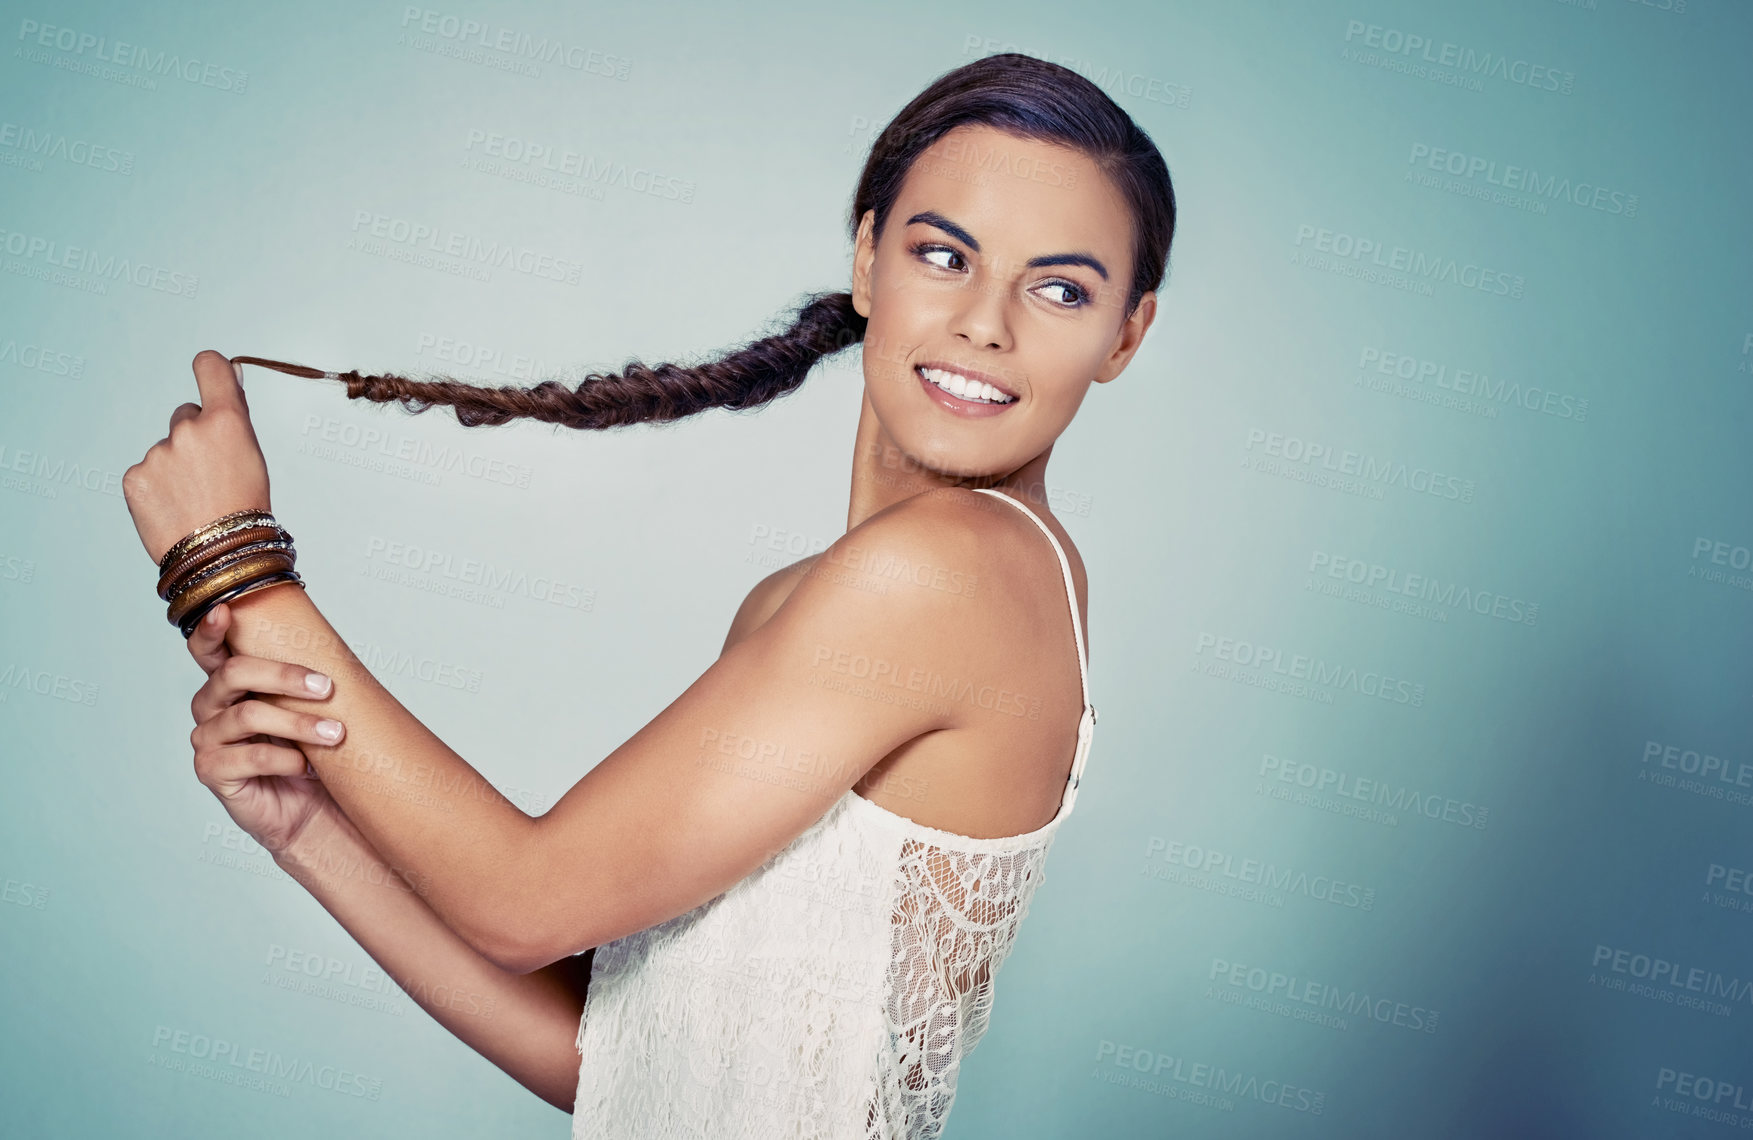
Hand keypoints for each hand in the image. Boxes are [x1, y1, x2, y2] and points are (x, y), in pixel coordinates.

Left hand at [123, 350, 272, 565]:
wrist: (222, 557)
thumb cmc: (245, 506)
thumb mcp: (252, 454)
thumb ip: (234, 412)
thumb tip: (230, 371)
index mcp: (225, 421)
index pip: (209, 366)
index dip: (212, 370)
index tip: (214, 380)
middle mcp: (187, 430)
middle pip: (186, 416)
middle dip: (196, 438)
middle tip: (211, 474)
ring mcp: (157, 454)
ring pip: (166, 449)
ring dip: (176, 467)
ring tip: (195, 500)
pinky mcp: (134, 478)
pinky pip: (146, 472)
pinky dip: (157, 488)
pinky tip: (175, 508)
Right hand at [187, 601, 347, 859]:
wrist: (312, 808)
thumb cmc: (311, 751)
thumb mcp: (311, 709)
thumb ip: (305, 679)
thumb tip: (329, 644)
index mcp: (230, 683)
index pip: (209, 649)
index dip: (210, 629)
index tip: (226, 610)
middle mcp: (211, 706)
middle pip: (233, 674)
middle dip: (283, 675)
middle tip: (327, 687)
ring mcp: (207, 739)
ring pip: (248, 716)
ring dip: (298, 724)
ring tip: (336, 734)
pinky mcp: (212, 771)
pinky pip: (249, 757)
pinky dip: (286, 760)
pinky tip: (307, 766)